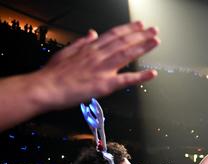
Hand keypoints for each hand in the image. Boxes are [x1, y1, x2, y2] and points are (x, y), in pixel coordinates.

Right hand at [35, 21, 158, 109]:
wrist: (45, 87)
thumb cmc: (53, 73)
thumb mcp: (67, 51)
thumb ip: (82, 42)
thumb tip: (92, 32)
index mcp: (90, 49)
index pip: (113, 34)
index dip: (128, 29)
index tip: (140, 25)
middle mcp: (98, 56)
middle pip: (123, 42)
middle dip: (141, 35)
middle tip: (154, 30)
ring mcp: (102, 69)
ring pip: (127, 55)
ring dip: (143, 47)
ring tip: (156, 42)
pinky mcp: (104, 84)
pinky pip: (126, 80)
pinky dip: (140, 76)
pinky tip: (152, 74)